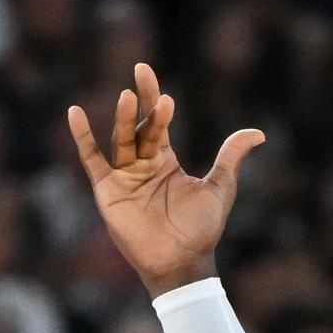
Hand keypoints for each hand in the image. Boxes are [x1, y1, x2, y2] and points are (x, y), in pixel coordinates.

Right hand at [69, 63, 262, 294]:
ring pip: (120, 140)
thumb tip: (258, 132)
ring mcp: (123, 177)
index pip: (156, 121)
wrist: (183, 261)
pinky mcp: (107, 191)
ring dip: (122, 118)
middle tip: (141, 74)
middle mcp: (142, 165)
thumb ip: (231, 156)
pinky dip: (82, 137)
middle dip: (139, 101)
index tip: (145, 70)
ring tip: (125, 96)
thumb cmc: (201, 229)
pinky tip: (74, 113)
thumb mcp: (220, 186)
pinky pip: (91, 160)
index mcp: (165, 161)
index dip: (152, 96)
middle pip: (138, 126)